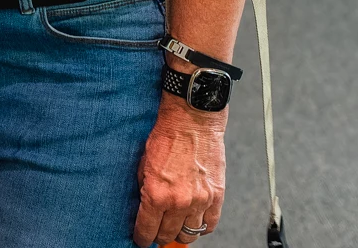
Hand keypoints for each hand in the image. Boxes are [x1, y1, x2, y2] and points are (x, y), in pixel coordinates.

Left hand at [132, 95, 225, 244]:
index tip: (141, 239)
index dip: (142, 237)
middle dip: (159, 236)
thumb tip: (144, 206)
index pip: (147, 229)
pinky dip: (201, 227)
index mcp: (158, 195)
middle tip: (156, 232)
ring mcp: (200, 201)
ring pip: (190, 234)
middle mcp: (180, 202)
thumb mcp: (143, 164)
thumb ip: (144, 189)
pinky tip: (194, 222)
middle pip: (168, 235)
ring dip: (180, 233)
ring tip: (174, 227)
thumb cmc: (166, 137)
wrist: (191, 122)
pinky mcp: (216, 196)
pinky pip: (210, 224)